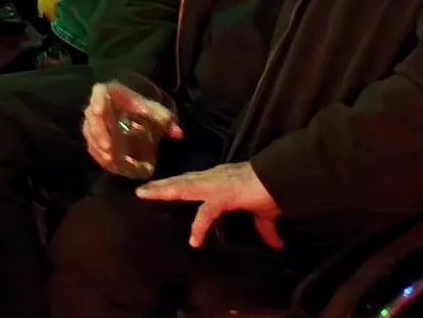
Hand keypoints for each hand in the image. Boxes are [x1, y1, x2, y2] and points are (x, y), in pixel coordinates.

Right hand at [83, 81, 182, 174]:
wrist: (130, 114)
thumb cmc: (141, 109)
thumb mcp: (154, 110)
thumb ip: (164, 119)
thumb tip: (179, 134)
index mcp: (109, 92)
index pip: (100, 93)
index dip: (98, 102)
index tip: (99, 111)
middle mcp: (96, 106)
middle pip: (93, 119)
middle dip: (100, 134)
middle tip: (109, 148)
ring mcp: (92, 124)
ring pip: (91, 136)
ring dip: (101, 149)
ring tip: (114, 160)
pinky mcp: (92, 139)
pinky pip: (93, 148)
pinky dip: (101, 157)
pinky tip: (114, 165)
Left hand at [138, 161, 283, 249]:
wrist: (281, 179)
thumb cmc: (270, 190)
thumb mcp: (263, 212)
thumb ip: (264, 227)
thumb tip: (276, 244)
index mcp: (218, 179)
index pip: (192, 181)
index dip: (177, 185)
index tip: (161, 189)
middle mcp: (212, 177)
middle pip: (181, 181)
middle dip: (161, 186)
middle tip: (141, 191)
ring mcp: (214, 184)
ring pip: (183, 187)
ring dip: (163, 192)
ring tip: (144, 195)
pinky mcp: (222, 195)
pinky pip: (206, 212)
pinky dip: (199, 226)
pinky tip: (194, 241)